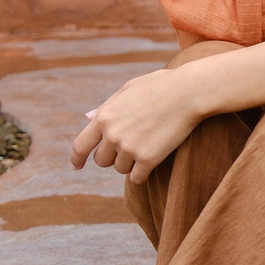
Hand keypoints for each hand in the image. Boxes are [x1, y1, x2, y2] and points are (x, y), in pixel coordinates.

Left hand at [71, 67, 201, 185]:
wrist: (188, 92)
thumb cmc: (160, 86)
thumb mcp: (127, 90)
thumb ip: (106, 107)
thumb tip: (87, 118)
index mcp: (104, 117)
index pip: (80, 146)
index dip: (76, 158)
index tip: (77, 166)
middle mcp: (112, 134)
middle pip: (101, 161)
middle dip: (112, 157)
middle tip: (130, 147)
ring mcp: (130, 148)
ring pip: (120, 169)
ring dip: (130, 163)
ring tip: (146, 146)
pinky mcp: (148, 158)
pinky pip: (137, 178)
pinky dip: (142, 174)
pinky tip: (151, 163)